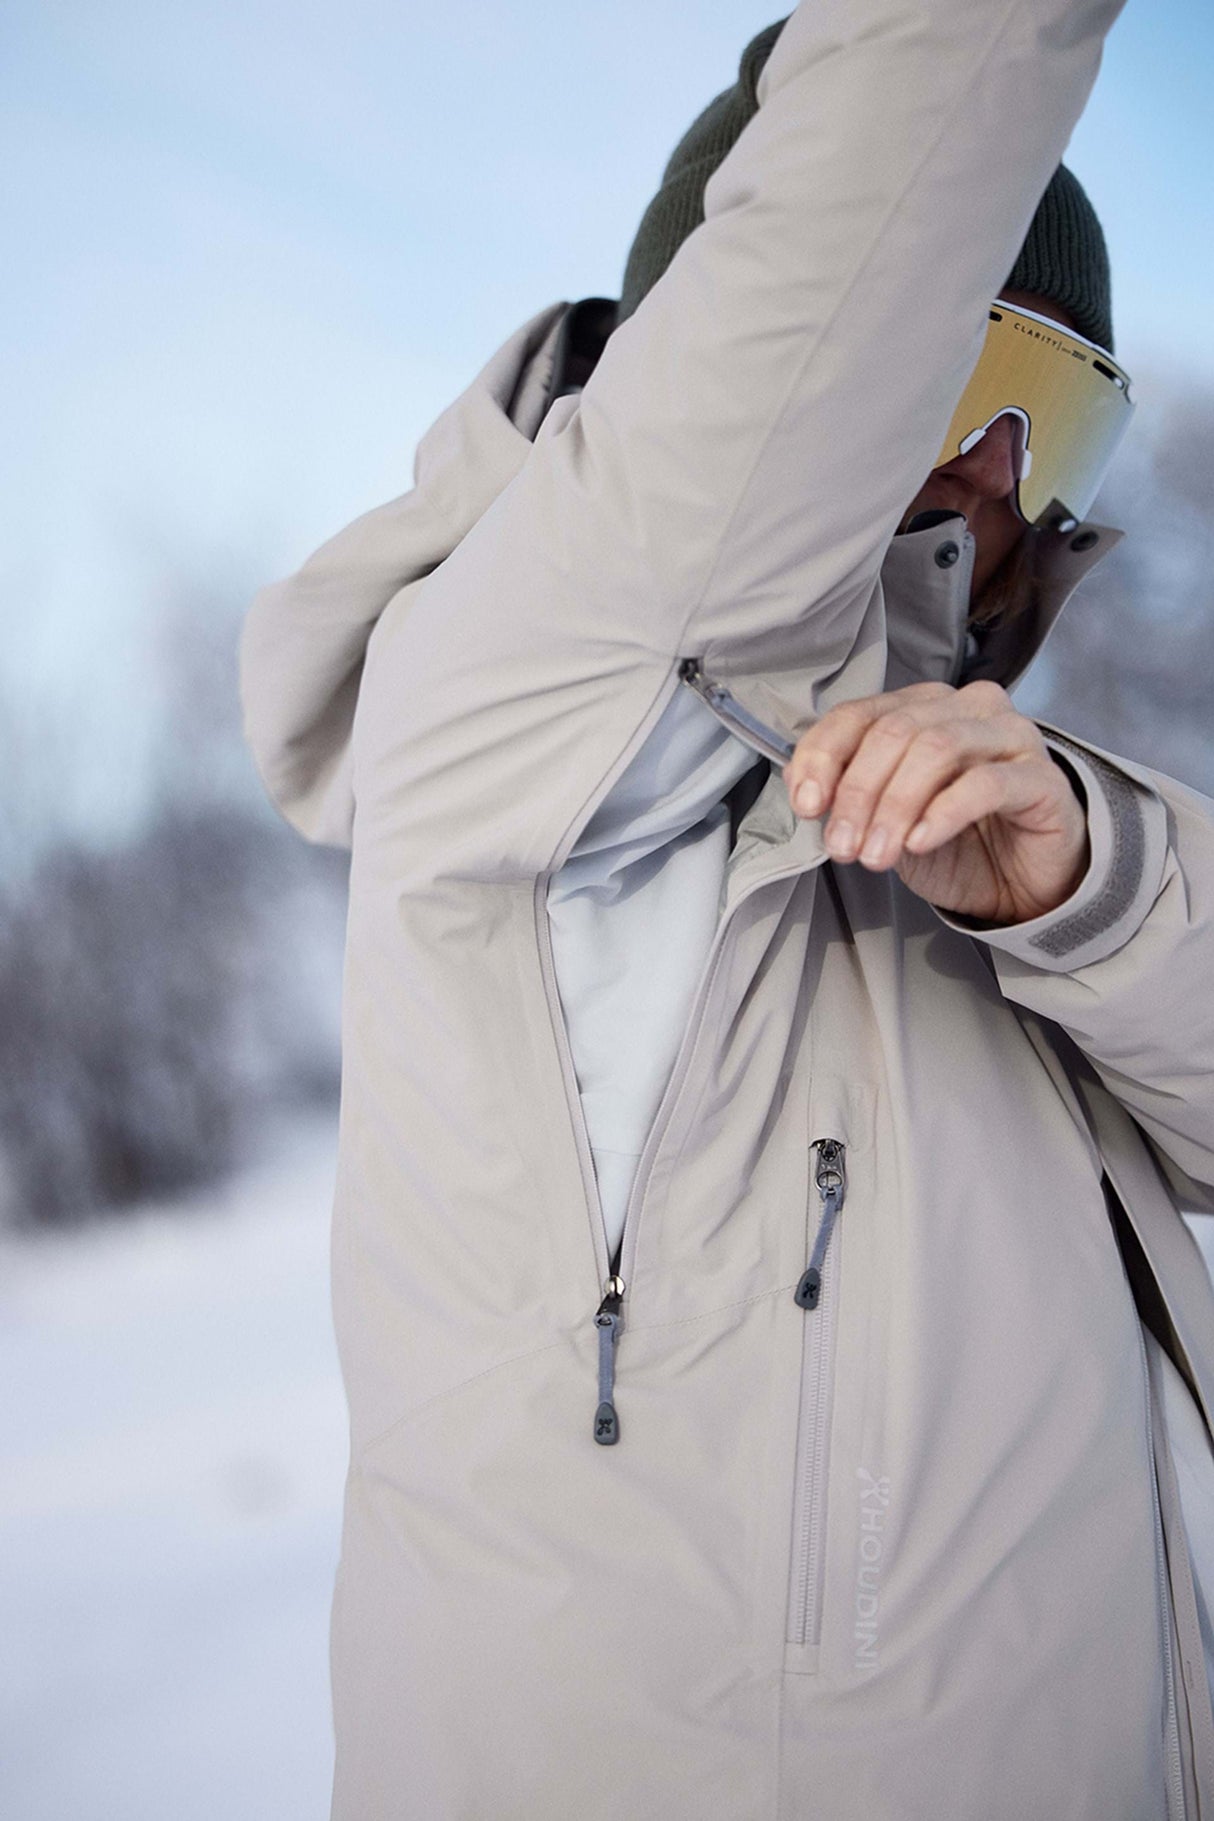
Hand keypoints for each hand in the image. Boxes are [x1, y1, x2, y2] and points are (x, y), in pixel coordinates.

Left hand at [782, 680, 1089, 923]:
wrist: (1024, 883)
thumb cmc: (955, 843)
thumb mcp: (888, 820)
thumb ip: (851, 796)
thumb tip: (809, 794)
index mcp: (922, 707)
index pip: (858, 714)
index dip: (824, 757)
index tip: (807, 806)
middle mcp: (967, 708)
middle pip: (894, 732)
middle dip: (857, 793)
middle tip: (842, 846)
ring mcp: (1010, 736)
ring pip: (936, 749)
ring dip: (893, 806)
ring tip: (875, 855)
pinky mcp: (1041, 777)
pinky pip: (985, 783)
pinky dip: (942, 813)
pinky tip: (919, 843)